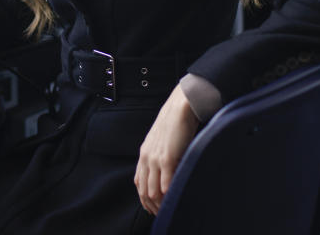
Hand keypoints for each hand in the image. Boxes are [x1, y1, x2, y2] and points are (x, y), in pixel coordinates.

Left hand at [134, 84, 199, 214]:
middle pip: (144, 190)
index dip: (145, 198)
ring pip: (153, 190)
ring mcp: (155, 158)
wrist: (180, 106)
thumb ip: (161, 156)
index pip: (139, 183)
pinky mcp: (167, 157)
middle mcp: (147, 157)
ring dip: (160, 203)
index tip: (153, 207)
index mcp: (144, 153)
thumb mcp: (162, 141)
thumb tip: (167, 172)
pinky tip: (172, 198)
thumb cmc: (176, 122)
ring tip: (168, 209)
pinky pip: (165, 182)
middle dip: (152, 205)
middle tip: (161, 213)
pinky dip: (168, 193)